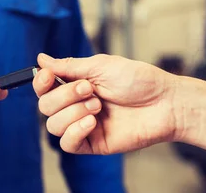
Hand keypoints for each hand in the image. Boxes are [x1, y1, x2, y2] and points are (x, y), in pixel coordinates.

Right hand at [33, 53, 178, 154]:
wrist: (164, 103)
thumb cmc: (139, 80)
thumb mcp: (100, 66)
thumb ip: (69, 66)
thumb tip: (41, 59)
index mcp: (76, 83)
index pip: (44, 87)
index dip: (41, 82)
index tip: (49, 76)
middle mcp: (76, 104)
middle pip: (45, 106)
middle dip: (64, 95)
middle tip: (89, 89)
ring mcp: (83, 124)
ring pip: (53, 125)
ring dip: (73, 112)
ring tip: (98, 106)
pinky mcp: (92, 143)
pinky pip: (67, 144)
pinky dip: (75, 131)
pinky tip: (92, 122)